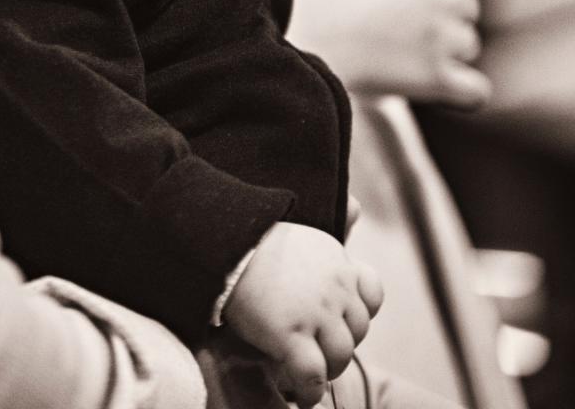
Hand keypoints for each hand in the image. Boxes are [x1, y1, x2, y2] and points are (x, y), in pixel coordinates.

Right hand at [223, 222, 382, 407]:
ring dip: (328, 369)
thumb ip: (333, 236)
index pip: (372, 295)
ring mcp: (315, 312)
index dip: (357, 312)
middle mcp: (335, 287)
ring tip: (311, 374)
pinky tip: (302, 395)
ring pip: (341, 356)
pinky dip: (310, 391)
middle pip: (358, 330)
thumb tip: (356, 207)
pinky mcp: (291, 335)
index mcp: (339, 262)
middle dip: (341, 343)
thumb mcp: (305, 234)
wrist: (225, 246)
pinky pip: (314, 376)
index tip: (338, 319)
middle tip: (319, 352)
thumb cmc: (258, 243)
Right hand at [288, 0, 492, 106]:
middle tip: (404, 29)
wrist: (308, 44)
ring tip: (403, 54)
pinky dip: (464, 91)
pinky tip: (448, 89)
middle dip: (444, 19)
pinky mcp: (436, 76)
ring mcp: (442, 36)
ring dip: (444, 53)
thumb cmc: (327, 0)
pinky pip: (476, 89)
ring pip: (467, 46)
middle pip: (468, 9)